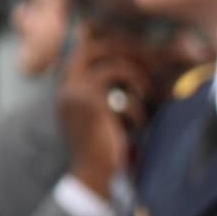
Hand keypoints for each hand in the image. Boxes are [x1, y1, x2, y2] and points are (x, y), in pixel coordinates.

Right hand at [55, 34, 156, 195]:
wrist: (94, 174)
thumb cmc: (107, 144)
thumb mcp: (107, 111)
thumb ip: (111, 87)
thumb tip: (138, 59)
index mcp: (68, 87)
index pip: (83, 47)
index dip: (110, 41)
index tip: (137, 48)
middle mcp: (67, 86)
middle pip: (94, 45)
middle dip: (125, 49)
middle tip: (150, 60)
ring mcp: (76, 92)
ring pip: (114, 62)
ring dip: (138, 75)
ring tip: (147, 94)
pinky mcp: (91, 103)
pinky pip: (123, 88)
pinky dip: (136, 102)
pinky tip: (137, 123)